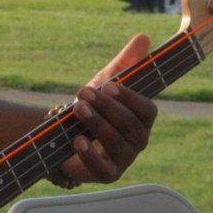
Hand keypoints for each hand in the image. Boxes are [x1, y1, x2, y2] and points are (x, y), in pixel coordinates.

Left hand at [58, 34, 159, 184]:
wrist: (64, 136)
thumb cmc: (94, 108)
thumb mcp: (106, 82)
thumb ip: (125, 62)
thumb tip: (143, 37)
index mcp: (143, 118)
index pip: (147, 109)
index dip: (129, 98)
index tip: (109, 85)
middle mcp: (139, 139)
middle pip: (129, 125)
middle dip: (106, 108)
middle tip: (83, 93)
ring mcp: (125, 159)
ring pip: (116, 142)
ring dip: (95, 124)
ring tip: (77, 109)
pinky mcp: (107, 174)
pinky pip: (102, 167)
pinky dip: (90, 153)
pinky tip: (77, 140)